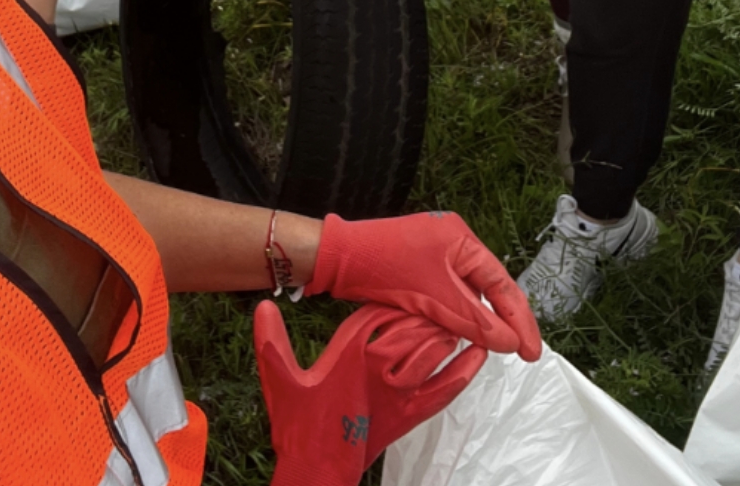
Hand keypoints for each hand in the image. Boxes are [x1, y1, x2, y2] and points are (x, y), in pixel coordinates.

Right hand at [257, 300, 487, 484]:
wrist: (319, 471)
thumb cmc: (298, 426)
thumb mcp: (279, 381)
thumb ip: (271, 343)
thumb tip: (262, 306)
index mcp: (348, 356)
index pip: (376, 315)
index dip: (391, 294)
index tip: (402, 273)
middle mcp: (377, 372)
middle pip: (409, 329)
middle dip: (426, 307)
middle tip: (442, 284)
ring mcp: (398, 395)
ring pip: (429, 354)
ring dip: (445, 331)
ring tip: (460, 309)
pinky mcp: (412, 417)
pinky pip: (445, 390)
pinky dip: (464, 370)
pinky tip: (478, 354)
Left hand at [305, 212, 541, 359]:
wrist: (339, 258)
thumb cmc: (386, 267)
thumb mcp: (437, 296)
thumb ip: (476, 320)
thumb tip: (511, 343)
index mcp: (461, 239)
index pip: (501, 283)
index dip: (520, 320)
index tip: (532, 352)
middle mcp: (451, 243)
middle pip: (486, 287)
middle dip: (501, 320)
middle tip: (520, 354)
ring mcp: (432, 255)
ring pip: (466, 295)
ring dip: (477, 321)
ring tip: (495, 349)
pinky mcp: (416, 270)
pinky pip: (446, 296)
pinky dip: (455, 316)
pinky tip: (462, 337)